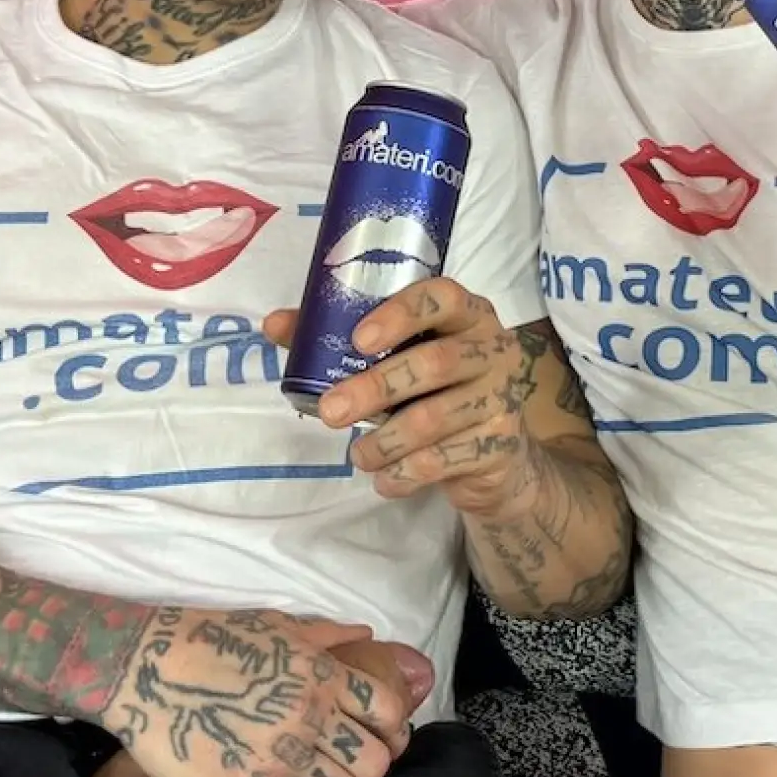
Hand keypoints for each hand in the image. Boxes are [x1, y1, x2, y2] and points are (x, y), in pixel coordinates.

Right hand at [96, 607, 420, 776]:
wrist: (146, 670)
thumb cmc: (211, 638)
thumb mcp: (275, 624)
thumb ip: (326, 635)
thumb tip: (368, 637)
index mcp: (322, 675)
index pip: (389, 711)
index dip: (390, 725)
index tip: (375, 728)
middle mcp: (310, 718)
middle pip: (375, 762)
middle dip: (367, 762)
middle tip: (346, 757)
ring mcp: (281, 757)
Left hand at [261, 280, 546, 518]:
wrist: (495, 455)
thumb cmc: (434, 390)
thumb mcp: (396, 358)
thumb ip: (337, 337)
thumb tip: (274, 323)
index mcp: (467, 314)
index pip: (442, 297)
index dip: (400, 315)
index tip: (358, 340)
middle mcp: (493, 348)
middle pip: (433, 363)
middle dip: (375, 388)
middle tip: (330, 412)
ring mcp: (501, 396)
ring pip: (435, 418)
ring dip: (384, 440)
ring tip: (358, 455)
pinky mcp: (500, 443)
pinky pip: (446, 460)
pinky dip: (405, 473)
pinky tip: (384, 478)